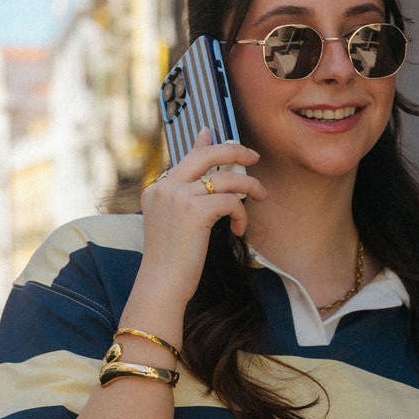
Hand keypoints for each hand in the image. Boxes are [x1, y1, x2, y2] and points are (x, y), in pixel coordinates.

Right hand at [138, 128, 266, 305]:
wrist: (161, 285)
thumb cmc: (172, 261)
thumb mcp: (177, 223)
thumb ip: (188, 198)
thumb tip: (205, 182)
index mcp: (157, 189)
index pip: (187, 158)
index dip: (206, 144)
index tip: (215, 134)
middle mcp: (165, 188)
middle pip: (206, 155)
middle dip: (234, 150)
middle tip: (254, 157)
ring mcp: (177, 197)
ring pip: (226, 179)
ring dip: (250, 187)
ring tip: (261, 197)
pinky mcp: (194, 210)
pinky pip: (230, 201)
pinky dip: (241, 214)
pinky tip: (240, 230)